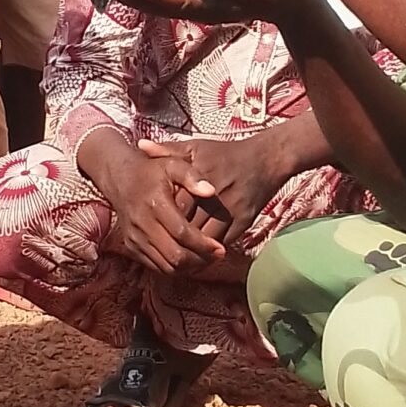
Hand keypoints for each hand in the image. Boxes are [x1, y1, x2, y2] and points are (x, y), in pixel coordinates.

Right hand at [96, 154, 225, 274]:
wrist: (121, 180)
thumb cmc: (153, 172)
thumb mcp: (173, 165)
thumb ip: (192, 176)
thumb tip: (211, 192)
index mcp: (155, 204)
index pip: (182, 233)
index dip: (203, 244)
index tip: (220, 248)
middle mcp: (142, 225)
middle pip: (175, 255)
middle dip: (200, 260)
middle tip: (217, 256)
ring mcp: (135, 239)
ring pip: (166, 267)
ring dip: (189, 267)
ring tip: (206, 259)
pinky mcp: (131, 248)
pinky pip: (156, 267)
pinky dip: (175, 268)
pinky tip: (189, 259)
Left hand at [139, 133, 290, 247]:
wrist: (265, 160)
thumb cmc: (224, 154)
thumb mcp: (196, 147)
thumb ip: (167, 150)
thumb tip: (140, 146)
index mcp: (198, 176)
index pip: (175, 205)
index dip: (162, 219)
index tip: (150, 227)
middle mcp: (214, 194)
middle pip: (188, 225)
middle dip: (173, 239)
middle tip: (158, 250)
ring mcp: (230, 210)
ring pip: (204, 239)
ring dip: (190, 251)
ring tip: (175, 260)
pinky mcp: (243, 222)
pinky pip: (222, 243)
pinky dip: (208, 253)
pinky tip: (196, 258)